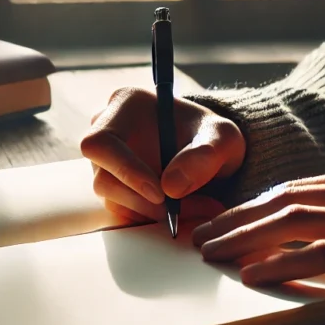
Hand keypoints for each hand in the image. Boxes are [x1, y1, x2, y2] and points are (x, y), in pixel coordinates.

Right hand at [80, 86, 244, 222]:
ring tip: (197, 209)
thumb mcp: (223, 138)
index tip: (160, 193)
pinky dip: (152, 219)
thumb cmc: (210, 136)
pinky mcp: (113, 188)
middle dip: (144, 202)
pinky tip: (182, 212)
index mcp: (125, 105)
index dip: (125, 170)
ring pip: (113, 200)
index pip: (101, 142)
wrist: (209, 153)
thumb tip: (170, 187)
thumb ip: (205, 155)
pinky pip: (122, 212)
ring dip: (153, 213)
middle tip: (183, 212)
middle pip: (103, 178)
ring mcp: (106, 163)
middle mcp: (106, 132)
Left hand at [191, 160, 324, 293]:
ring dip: (246, 238)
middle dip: (237, 218)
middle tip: (200, 237)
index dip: (252, 205)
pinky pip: (320, 255)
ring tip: (214, 254)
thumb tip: (300, 229)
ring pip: (294, 221)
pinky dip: (281, 263)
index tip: (221, 221)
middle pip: (286, 199)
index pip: (297, 187)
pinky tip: (252, 274)